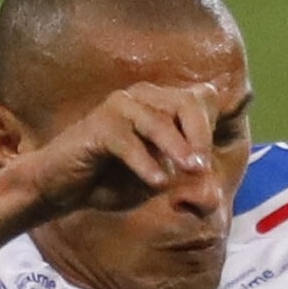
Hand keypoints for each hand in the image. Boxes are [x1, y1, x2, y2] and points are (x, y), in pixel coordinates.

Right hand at [1, 81, 221, 218]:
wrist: (62, 188)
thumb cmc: (111, 181)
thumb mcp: (158, 179)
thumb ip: (182, 177)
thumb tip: (214, 189)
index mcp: (161, 106)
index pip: (201, 99)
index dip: (215, 119)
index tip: (224, 140)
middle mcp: (143, 98)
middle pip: (186, 103)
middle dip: (200, 134)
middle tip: (203, 166)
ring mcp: (120, 108)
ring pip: (158, 121)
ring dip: (177, 147)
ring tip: (191, 171)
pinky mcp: (98, 127)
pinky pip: (127, 142)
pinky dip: (144, 162)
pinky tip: (157, 183)